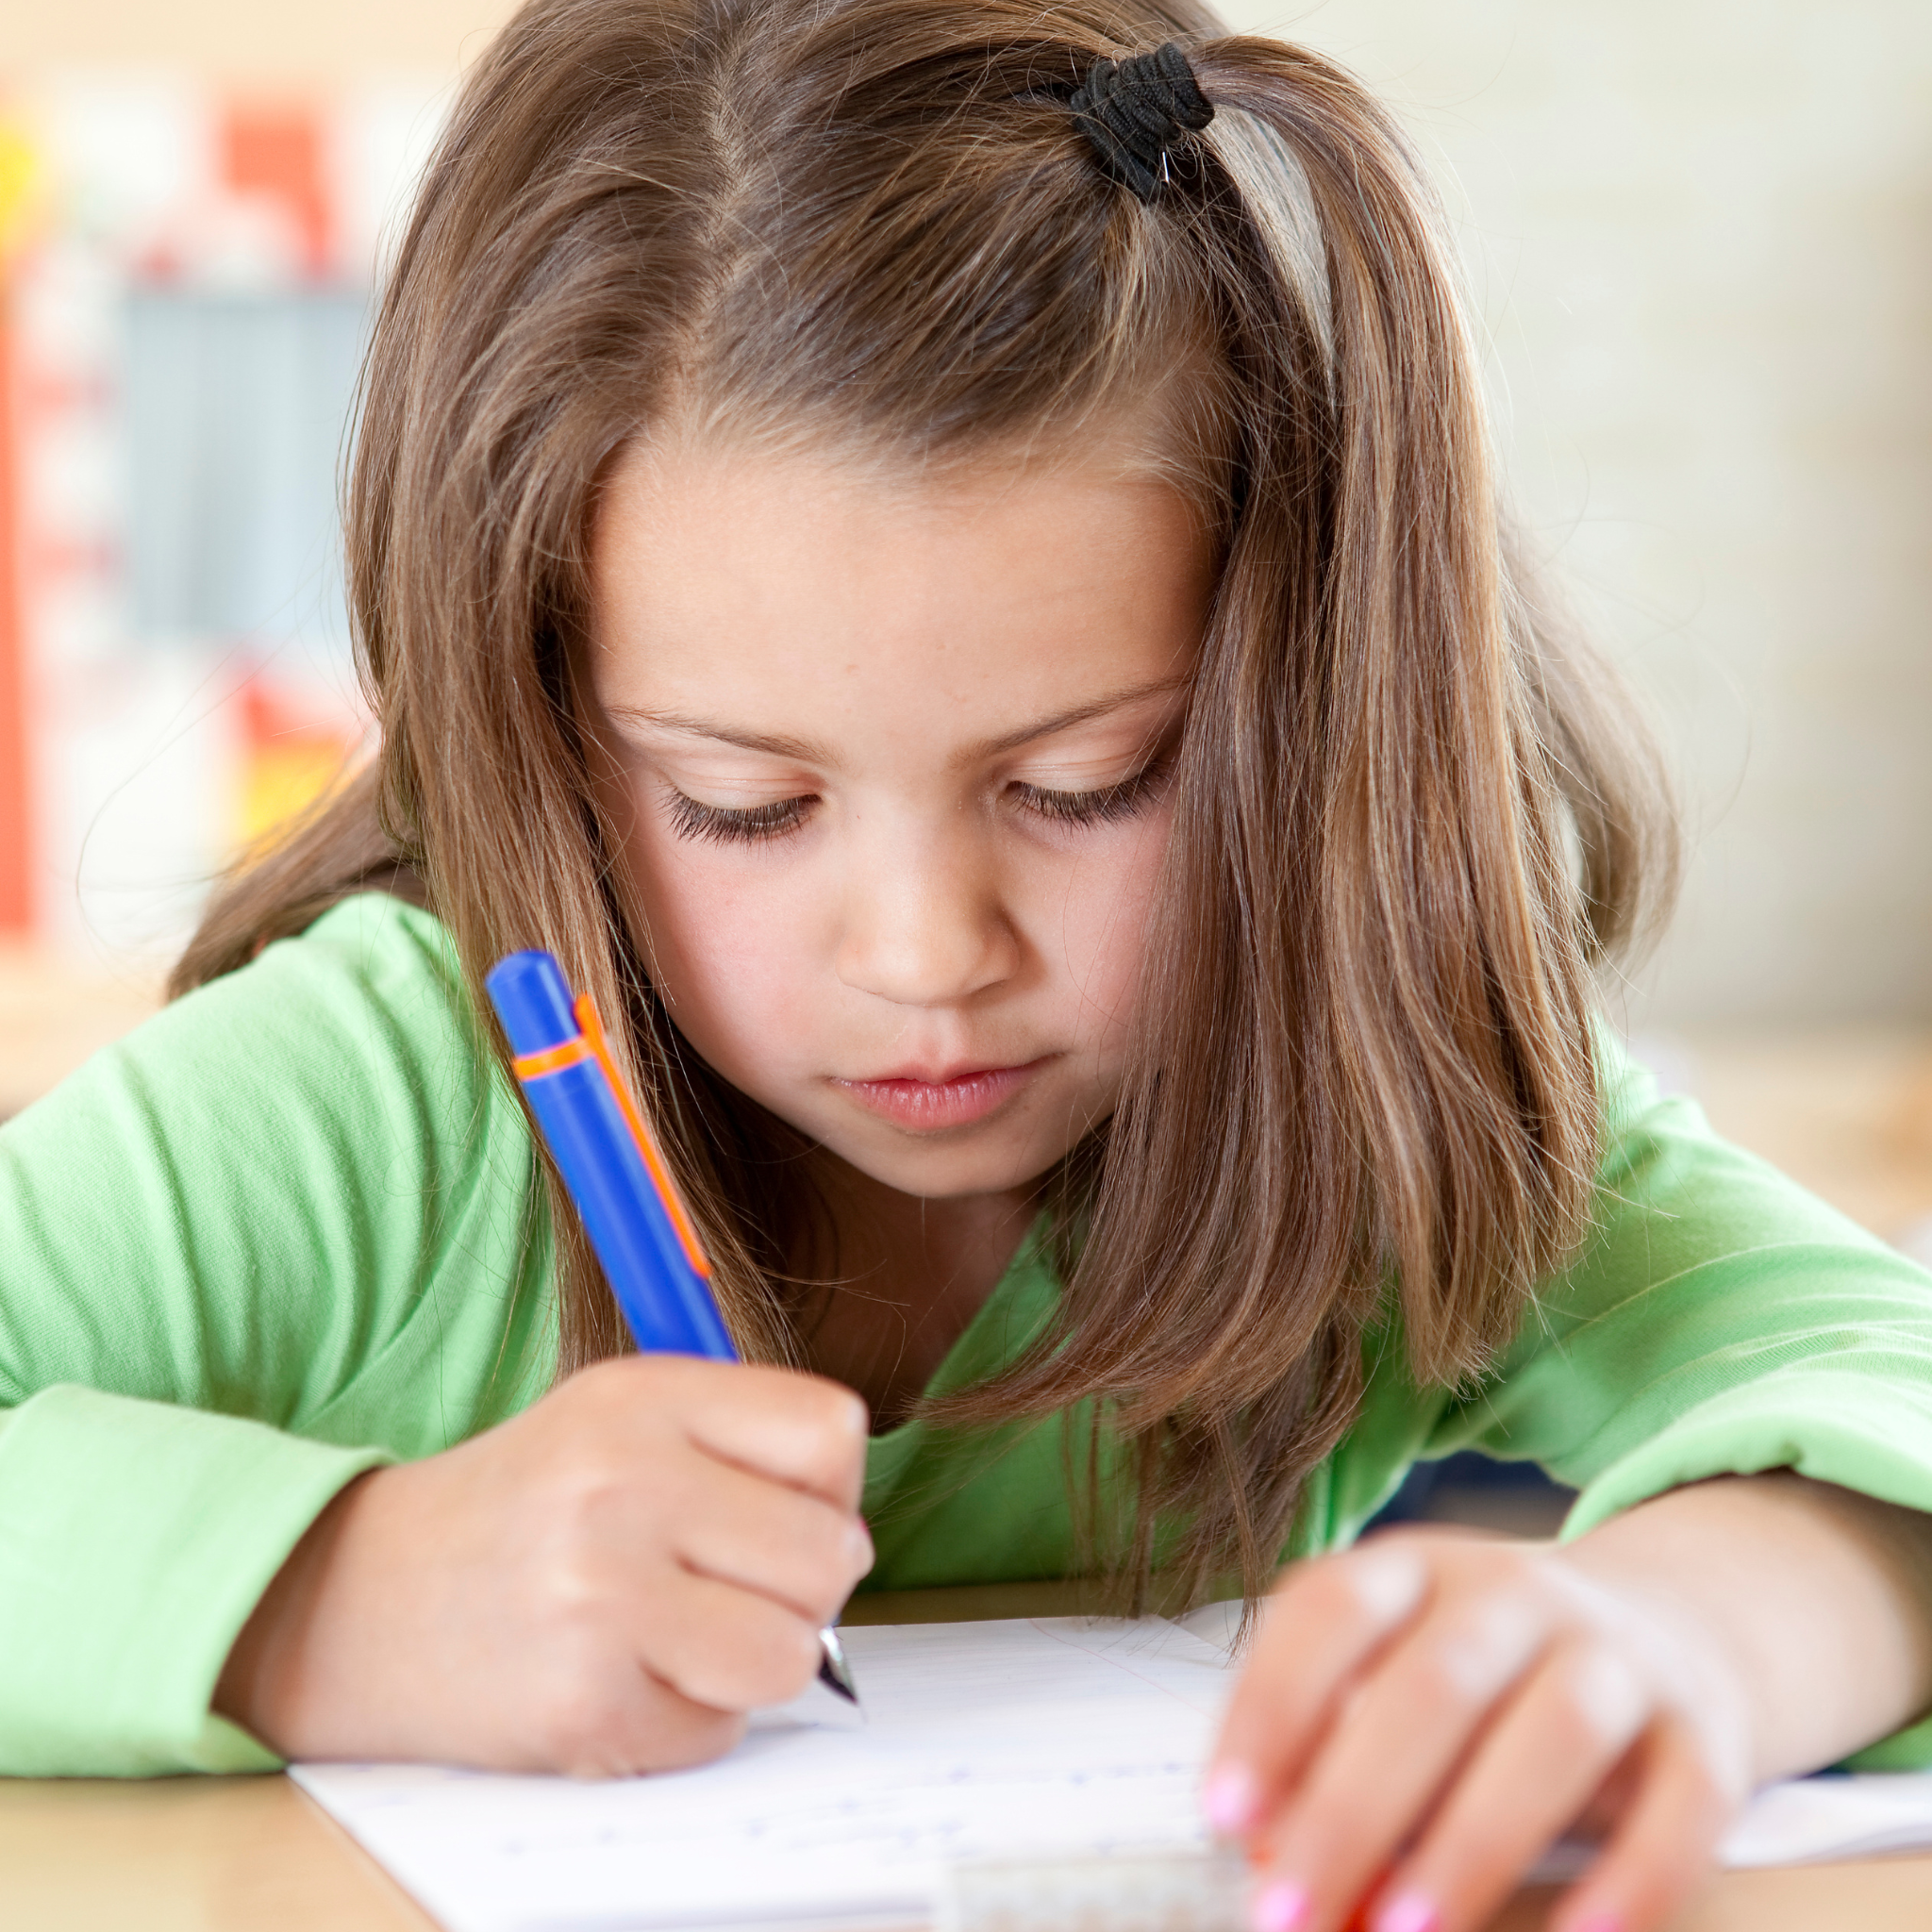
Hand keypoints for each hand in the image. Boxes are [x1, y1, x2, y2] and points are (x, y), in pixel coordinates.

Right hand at [215, 1356, 873, 1773]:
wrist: (354, 1598)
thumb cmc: (522, 1507)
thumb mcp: (619, 1418)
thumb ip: (741, 1444)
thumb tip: (849, 1532)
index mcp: (643, 1397)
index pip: (833, 1433)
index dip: (828, 1488)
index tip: (782, 1511)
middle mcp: (622, 1484)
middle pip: (830, 1554)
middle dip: (802, 1586)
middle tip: (731, 1587)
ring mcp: (599, 1597)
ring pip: (789, 1654)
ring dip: (752, 1663)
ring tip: (682, 1637)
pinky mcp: (582, 1706)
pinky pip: (719, 1732)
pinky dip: (688, 1723)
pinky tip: (624, 1680)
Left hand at [1202, 1527, 1752, 1931]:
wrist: (1674, 1623)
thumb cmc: (1487, 1672)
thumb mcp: (1398, 1663)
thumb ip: (1328, 1738)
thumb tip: (1264, 1846)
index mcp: (1416, 1568)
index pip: (1331, 1610)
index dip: (1272, 1707)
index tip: (1226, 1814)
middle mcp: (1516, 1593)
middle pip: (1432, 1686)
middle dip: (1353, 1809)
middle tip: (1292, 1913)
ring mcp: (1617, 1656)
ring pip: (1550, 1734)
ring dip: (1470, 1842)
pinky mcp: (1704, 1735)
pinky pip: (1679, 1806)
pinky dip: (1633, 1880)